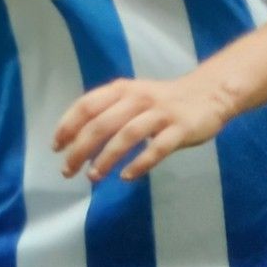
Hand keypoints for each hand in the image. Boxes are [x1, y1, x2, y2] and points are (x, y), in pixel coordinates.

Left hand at [53, 67, 240, 182]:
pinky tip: (126, 176)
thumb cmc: (163, 101)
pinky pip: (158, 148)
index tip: (57, 147)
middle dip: (80, 149)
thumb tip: (76, 140)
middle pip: (101, 124)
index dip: (68, 126)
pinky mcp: (180, 129)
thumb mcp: (132, 97)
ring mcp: (160, 114)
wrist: (209, 94)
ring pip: (127, 136)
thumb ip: (108, 112)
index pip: (87, 105)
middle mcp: (138, 98)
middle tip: (68, 170)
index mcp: (122, 90)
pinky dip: (140, 163)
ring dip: (106, 158)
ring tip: (93, 176)